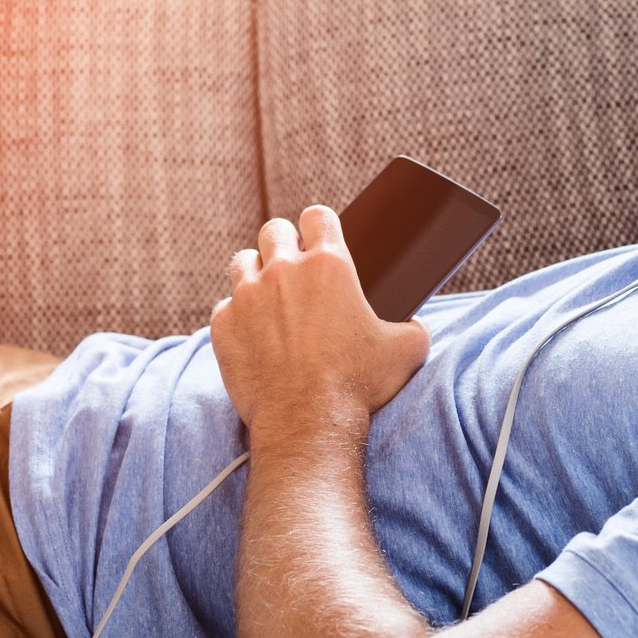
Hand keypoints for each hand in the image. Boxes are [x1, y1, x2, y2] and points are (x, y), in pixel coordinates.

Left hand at [210, 206, 429, 431]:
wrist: (308, 422)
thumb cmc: (358, 385)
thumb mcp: (406, 351)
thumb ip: (413, 327)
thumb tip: (414, 325)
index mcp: (330, 266)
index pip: (318, 216)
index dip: (320, 223)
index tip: (320, 236)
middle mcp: (284, 271)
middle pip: (274, 230)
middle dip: (284, 242)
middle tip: (294, 267)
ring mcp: (247, 295)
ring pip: (243, 260)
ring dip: (256, 272)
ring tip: (268, 296)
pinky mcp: (223, 324)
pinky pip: (225, 305)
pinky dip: (237, 315)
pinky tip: (252, 333)